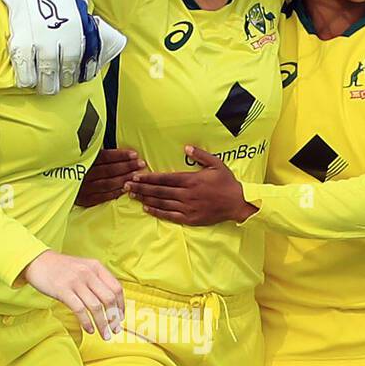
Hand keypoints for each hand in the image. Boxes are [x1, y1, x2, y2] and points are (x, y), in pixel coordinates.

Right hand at [21, 250, 124, 339]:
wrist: (37, 261)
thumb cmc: (61, 268)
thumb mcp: (83, 268)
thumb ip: (96, 280)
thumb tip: (111, 303)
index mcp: (96, 267)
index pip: (116, 288)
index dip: (121, 305)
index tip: (120, 318)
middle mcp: (88, 273)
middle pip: (108, 299)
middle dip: (114, 318)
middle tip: (115, 331)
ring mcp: (76, 282)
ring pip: (96, 307)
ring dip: (102, 324)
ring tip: (105, 335)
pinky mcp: (63, 290)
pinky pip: (80, 310)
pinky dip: (87, 322)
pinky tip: (90, 330)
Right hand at [76, 147, 144, 207]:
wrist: (55, 185)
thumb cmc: (74, 168)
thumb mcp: (82, 157)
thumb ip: (96, 154)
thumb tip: (117, 150)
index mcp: (83, 161)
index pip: (105, 157)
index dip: (120, 155)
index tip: (134, 154)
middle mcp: (84, 174)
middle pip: (109, 170)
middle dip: (127, 167)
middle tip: (141, 164)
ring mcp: (84, 188)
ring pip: (108, 183)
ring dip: (124, 179)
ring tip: (137, 176)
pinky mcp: (85, 200)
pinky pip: (103, 196)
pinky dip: (115, 193)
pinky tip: (126, 189)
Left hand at [125, 146, 254, 224]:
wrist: (237, 203)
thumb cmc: (227, 183)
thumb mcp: (216, 164)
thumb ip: (200, 155)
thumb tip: (186, 147)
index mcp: (190, 180)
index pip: (164, 178)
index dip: (149, 177)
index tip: (136, 175)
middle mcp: (186, 194)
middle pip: (159, 191)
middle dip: (141, 188)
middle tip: (127, 185)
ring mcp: (187, 207)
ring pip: (161, 203)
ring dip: (145, 199)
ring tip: (132, 195)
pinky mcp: (189, 219)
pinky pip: (169, 216)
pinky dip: (157, 212)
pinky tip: (147, 208)